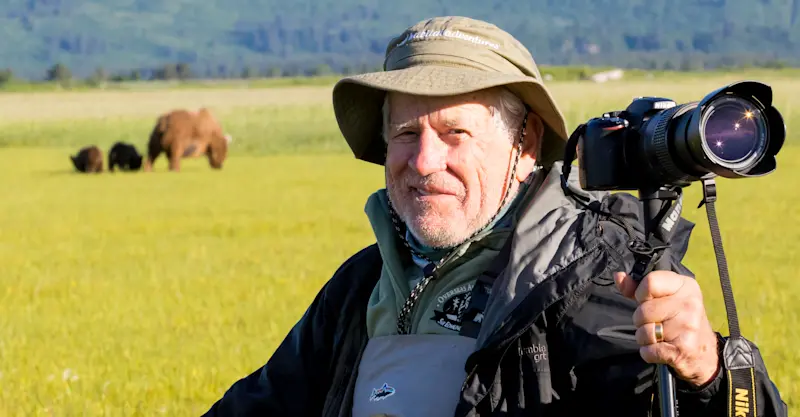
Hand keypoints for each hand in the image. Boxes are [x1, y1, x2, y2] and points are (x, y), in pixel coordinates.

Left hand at [614, 270, 720, 387]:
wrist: (705, 354)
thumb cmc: (678, 320)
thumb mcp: (663, 298)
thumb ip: (638, 287)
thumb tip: (618, 276)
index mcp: (686, 285)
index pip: (650, 282)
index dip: (640, 294)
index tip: (647, 300)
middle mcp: (690, 303)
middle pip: (643, 311)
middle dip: (641, 321)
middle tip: (657, 324)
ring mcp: (688, 326)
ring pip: (644, 332)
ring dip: (644, 339)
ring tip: (660, 337)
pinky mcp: (684, 349)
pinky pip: (648, 351)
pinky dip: (649, 353)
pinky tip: (662, 350)